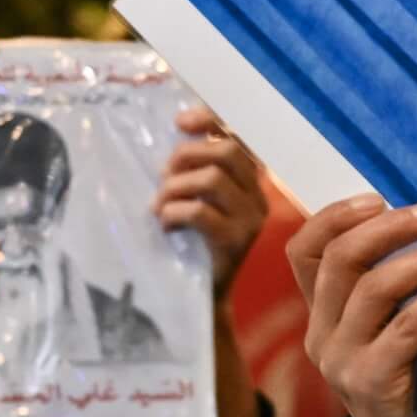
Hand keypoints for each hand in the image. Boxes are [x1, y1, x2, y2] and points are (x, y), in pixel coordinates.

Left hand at [154, 106, 270, 293]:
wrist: (200, 296)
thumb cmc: (190, 243)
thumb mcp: (196, 199)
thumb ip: (194, 171)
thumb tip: (172, 138)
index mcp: (249, 182)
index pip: (240, 137)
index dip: (212, 120)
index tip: (180, 122)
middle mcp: (257, 197)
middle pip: (228, 152)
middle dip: (187, 155)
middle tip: (163, 176)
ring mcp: (250, 220)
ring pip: (213, 179)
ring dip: (175, 187)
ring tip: (159, 205)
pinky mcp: (235, 242)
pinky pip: (200, 212)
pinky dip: (174, 212)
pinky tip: (165, 225)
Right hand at [283, 195, 416, 416]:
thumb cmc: (411, 381)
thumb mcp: (386, 331)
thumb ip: (388, 287)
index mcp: (319, 316)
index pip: (302, 252)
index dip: (334, 217)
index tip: (378, 198)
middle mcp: (320, 336)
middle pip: (340, 260)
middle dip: (391, 227)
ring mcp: (342, 361)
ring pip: (374, 288)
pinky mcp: (372, 381)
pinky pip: (409, 325)